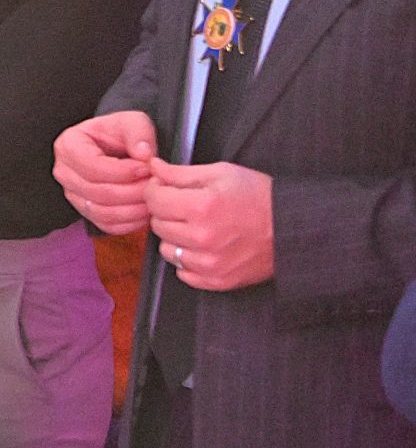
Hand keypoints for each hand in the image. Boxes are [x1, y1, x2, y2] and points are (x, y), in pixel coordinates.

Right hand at [54, 109, 158, 235]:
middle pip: (97, 192)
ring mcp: (73, 195)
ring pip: (102, 212)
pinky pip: (107, 225)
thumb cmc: (119, 133)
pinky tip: (145, 210)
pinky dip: (129, 222)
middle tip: (155, 184)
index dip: (122, 171)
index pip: (92, 166)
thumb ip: (139, 132)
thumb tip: (144, 154)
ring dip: (133, 208)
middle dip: (132, 191)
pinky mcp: (87, 212)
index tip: (146, 167)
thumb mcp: (131, 121)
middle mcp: (65, 173)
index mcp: (68, 146)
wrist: (117, 146)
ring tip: (153, 196)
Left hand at [147, 160, 275, 291]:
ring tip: (199, 228)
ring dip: (176, 238)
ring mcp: (209, 263)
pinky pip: (183, 271)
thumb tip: (152, 167)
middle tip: (187, 207)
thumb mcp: (223, 174)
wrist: (295, 228)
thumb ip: (181, 173)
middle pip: (157, 224)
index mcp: (202, 207)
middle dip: (167, 212)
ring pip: (166, 249)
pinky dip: (189, 260)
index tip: (166, 188)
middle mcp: (202, 238)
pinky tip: (206, 247)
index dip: (157, 190)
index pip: (153, 199)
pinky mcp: (216, 280)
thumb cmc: (261, 197)